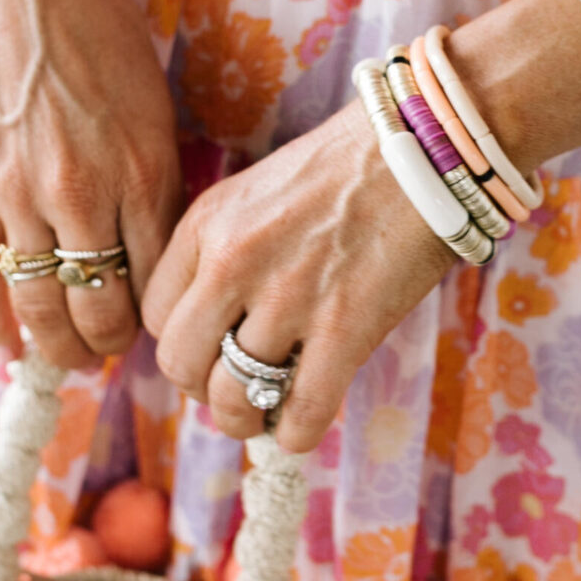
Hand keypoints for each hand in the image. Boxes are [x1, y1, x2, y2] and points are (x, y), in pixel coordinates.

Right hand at [0, 0, 182, 368]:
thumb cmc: (99, 32)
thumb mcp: (154, 106)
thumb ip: (158, 183)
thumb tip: (163, 256)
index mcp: (142, 171)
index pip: (159, 280)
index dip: (163, 318)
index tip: (165, 328)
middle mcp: (83, 192)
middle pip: (102, 307)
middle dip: (112, 343)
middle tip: (116, 352)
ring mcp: (20, 193)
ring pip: (42, 306)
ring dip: (60, 345)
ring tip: (72, 357)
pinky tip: (10, 351)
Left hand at [142, 99, 452, 452]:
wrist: (424, 145)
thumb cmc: (347, 166)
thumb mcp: (256, 190)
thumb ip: (225, 247)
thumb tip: (217, 322)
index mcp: (206, 223)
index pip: (156, 316)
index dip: (183, 343)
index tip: (211, 349)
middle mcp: (234, 262)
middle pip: (181, 364)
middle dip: (203, 387)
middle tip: (234, 386)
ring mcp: (289, 297)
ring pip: (233, 398)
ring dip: (245, 418)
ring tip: (266, 411)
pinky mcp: (345, 328)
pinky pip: (301, 411)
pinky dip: (295, 434)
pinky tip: (301, 426)